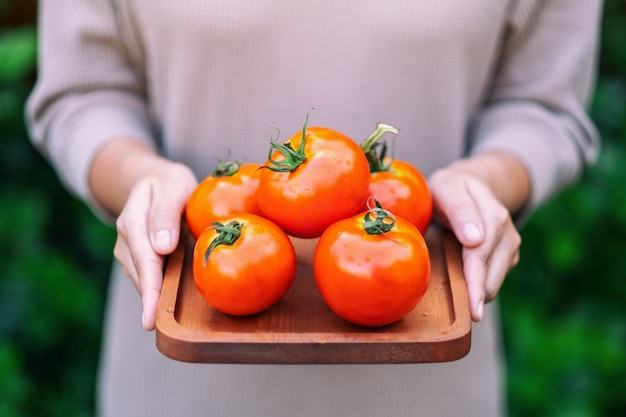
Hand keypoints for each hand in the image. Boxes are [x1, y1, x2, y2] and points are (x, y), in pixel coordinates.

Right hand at [113, 160, 196, 329]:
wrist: (154, 181)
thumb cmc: (169, 184)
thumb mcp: (173, 186)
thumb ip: (166, 214)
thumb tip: (162, 247)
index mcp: (133, 220)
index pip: (144, 261)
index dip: (149, 291)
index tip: (149, 319)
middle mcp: (126, 238)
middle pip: (141, 275)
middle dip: (151, 302)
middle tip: (162, 330)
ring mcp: (128, 250)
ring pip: (142, 278)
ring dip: (154, 296)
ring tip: (167, 319)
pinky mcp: (136, 257)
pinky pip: (147, 276)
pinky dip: (157, 287)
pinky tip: (168, 300)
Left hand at [428, 151, 528, 321]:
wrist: (469, 184)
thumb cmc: (450, 188)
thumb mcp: (446, 188)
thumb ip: (459, 210)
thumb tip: (475, 240)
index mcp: (492, 215)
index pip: (480, 257)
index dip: (475, 285)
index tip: (474, 310)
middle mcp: (506, 231)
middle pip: (491, 275)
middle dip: (476, 295)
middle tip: (460, 313)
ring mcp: (510, 244)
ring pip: (495, 282)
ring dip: (477, 292)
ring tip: (458, 293)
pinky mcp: (508, 256)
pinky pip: (493, 280)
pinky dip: (479, 286)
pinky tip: (465, 282)